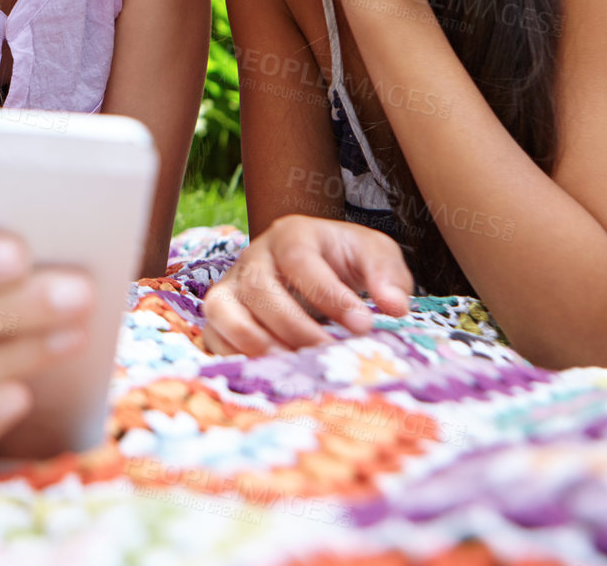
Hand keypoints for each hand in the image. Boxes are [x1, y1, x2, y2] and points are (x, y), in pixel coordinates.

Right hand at [200, 214, 412, 355]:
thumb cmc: (344, 260)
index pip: (299, 259)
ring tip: (296, 366)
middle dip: (295, 326)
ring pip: (224, 310)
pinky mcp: (221, 314)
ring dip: (258, 343)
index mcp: (291, 234)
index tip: (363, 326)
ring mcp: (231, 285)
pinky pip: (212, 336)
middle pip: (258, 287)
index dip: (328, 294)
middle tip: (330, 353)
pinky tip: (271, 372)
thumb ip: (388, 275)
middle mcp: (254, 256)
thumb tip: (394, 307)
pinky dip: (234, 356)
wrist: (316, 265)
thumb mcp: (374, 254)